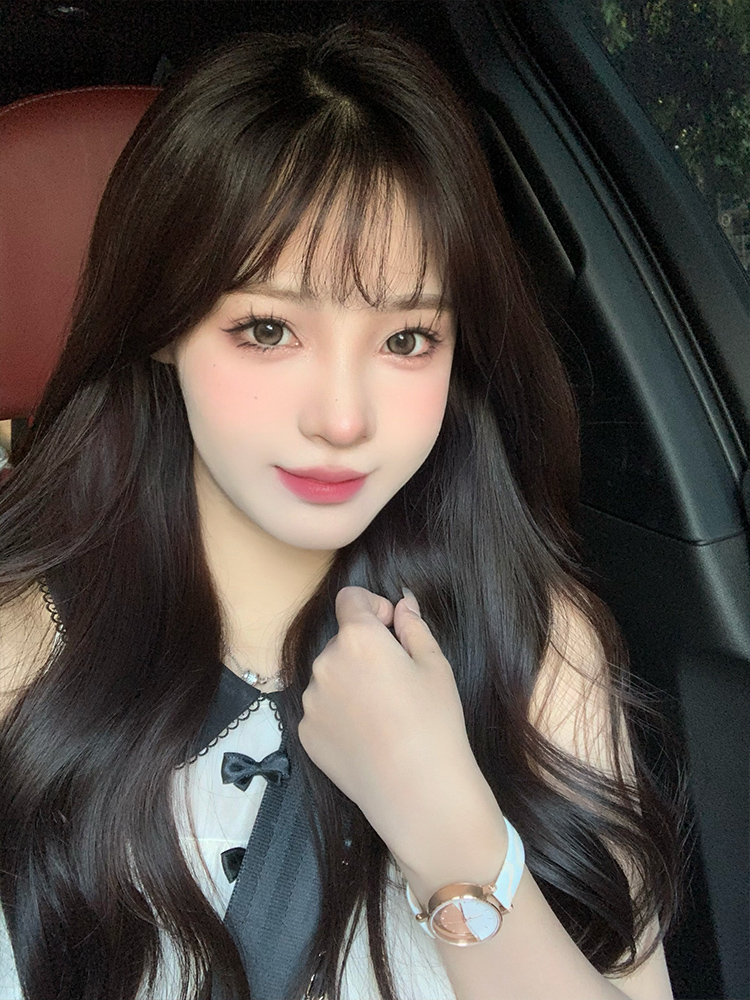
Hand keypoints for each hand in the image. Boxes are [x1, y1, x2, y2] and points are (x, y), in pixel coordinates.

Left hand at [297, 586, 487, 862]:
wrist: (417, 791)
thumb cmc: (434, 722)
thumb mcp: (435, 666)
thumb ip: (413, 627)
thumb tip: (402, 603)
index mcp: (357, 638)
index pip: (350, 599)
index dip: (373, 607)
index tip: (392, 629)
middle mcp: (324, 663)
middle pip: (340, 640)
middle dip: (363, 650)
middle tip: (396, 682)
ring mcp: (311, 700)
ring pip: (330, 676)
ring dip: (349, 681)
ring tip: (382, 715)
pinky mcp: (305, 733)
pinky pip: (321, 709)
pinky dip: (339, 714)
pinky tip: (367, 736)